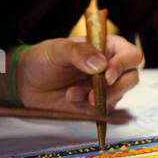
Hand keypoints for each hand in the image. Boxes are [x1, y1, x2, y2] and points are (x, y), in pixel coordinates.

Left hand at [18, 35, 142, 111]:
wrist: (26, 82)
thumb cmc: (44, 59)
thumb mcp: (59, 49)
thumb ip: (80, 52)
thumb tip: (101, 64)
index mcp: (108, 48)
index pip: (131, 55)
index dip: (124, 65)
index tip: (107, 74)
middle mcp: (112, 67)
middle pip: (131, 78)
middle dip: (115, 88)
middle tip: (94, 93)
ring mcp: (106, 87)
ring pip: (118, 96)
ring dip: (97, 98)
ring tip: (71, 94)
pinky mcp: (96, 105)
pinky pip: (102, 109)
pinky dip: (88, 107)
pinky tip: (71, 99)